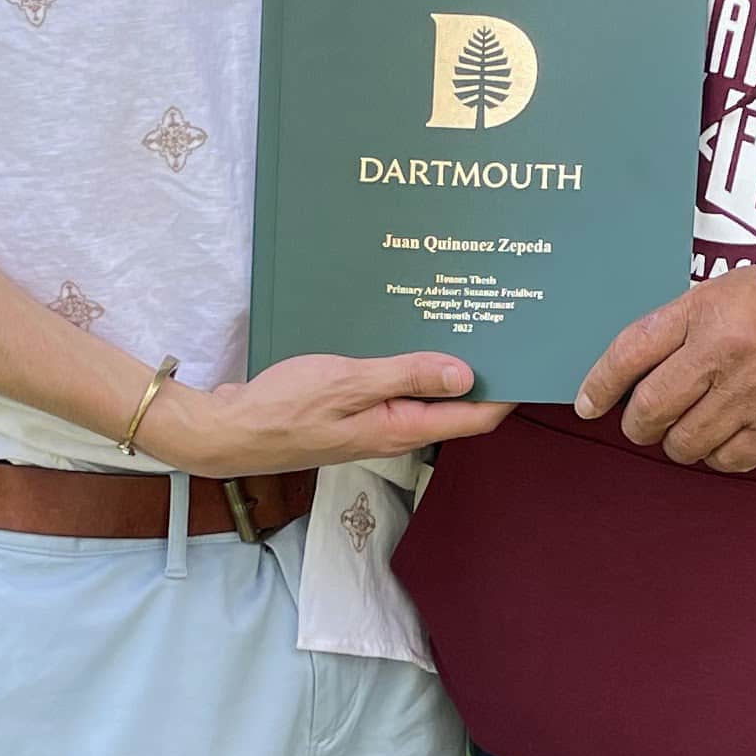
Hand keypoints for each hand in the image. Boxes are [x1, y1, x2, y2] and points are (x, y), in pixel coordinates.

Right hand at [140, 349, 511, 479]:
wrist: (226, 432)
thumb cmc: (282, 408)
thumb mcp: (349, 383)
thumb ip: (407, 376)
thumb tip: (465, 374)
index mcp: (401, 428)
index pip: (473, 418)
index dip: (506, 394)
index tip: (529, 361)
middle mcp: (393, 431)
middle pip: (453, 407)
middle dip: (479, 373)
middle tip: (497, 329)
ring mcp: (370, 424)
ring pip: (421, 394)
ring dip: (441, 366)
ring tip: (459, 324)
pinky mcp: (349, 413)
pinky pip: (391, 389)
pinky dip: (406, 366)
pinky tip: (403, 338)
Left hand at [574, 266, 755, 472]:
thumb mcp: (735, 288)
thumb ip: (684, 322)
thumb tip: (636, 363)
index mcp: (710, 314)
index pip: (631, 353)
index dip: (600, 384)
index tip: (587, 402)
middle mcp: (727, 358)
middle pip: (651, 410)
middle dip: (638, 422)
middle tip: (643, 419)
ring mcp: (754, 400)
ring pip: (684, 445)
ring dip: (677, 441)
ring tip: (689, 424)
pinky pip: (726, 461)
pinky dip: (715, 455)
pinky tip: (723, 435)